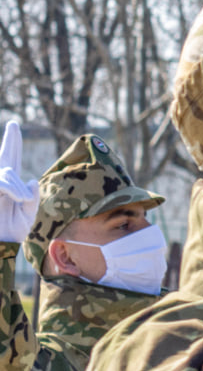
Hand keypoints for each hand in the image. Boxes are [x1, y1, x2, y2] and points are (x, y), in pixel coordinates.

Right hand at [0, 121, 38, 243]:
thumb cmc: (12, 232)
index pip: (12, 160)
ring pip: (7, 171)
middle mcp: (1, 183)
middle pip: (7, 158)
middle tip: (14, 126)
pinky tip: (18, 198)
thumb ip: (31, 196)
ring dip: (16, 185)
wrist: (1, 245)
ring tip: (21, 200)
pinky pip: (2, 182)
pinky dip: (12, 189)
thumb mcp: (28, 213)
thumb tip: (30, 179)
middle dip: (11, 141)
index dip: (12, 143)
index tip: (14, 126)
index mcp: (12, 186)